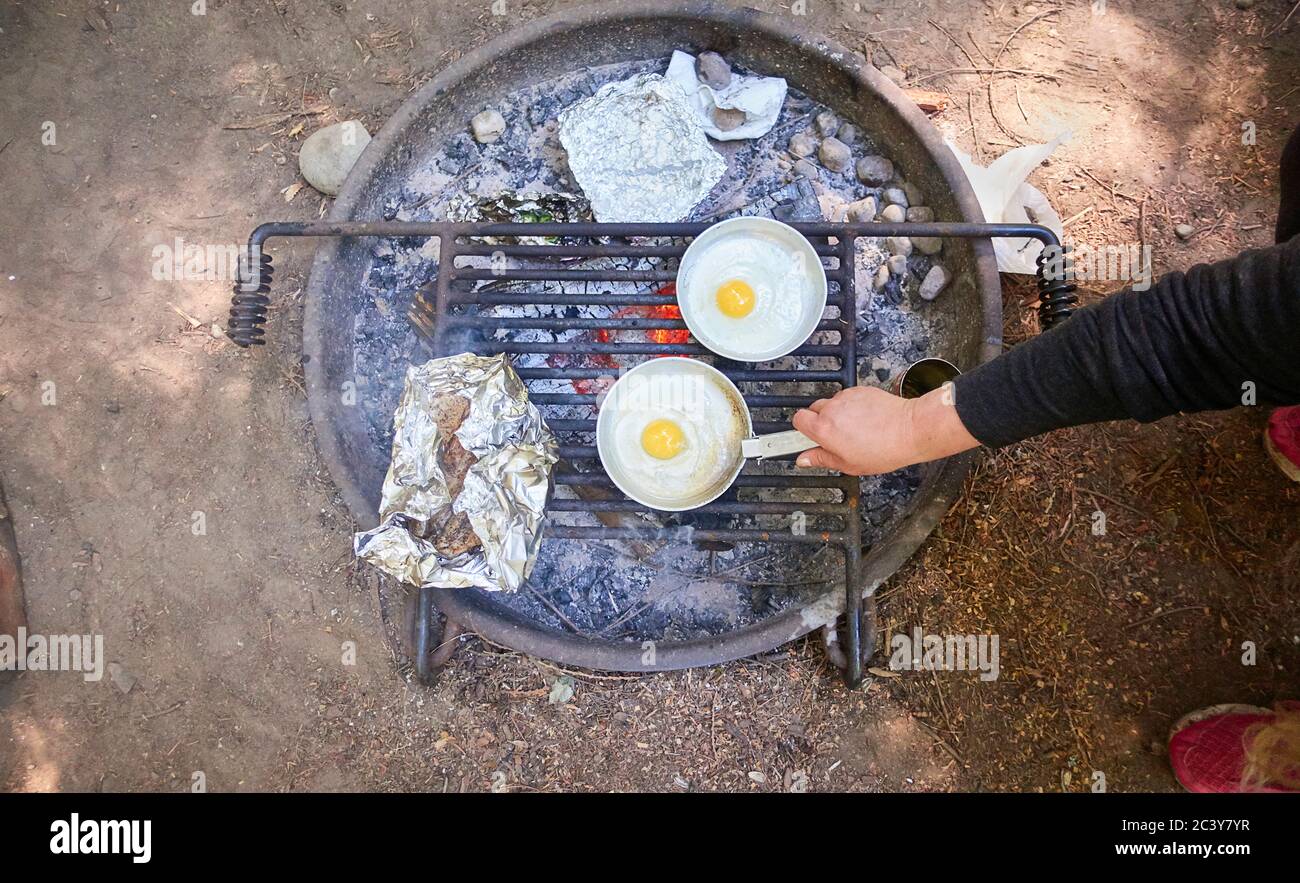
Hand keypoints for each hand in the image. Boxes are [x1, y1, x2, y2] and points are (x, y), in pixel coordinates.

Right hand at [792, 385, 979, 475]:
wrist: (910, 429)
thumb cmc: (883, 450)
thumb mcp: (848, 465)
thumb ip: (822, 459)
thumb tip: (804, 459)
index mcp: (824, 429)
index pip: (798, 419)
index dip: (803, 429)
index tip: (810, 437)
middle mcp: (832, 409)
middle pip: (813, 409)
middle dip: (821, 421)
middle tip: (837, 436)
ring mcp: (846, 397)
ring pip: (832, 403)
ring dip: (837, 413)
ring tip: (856, 428)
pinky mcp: (860, 389)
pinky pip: (848, 397)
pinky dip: (852, 406)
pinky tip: (866, 419)